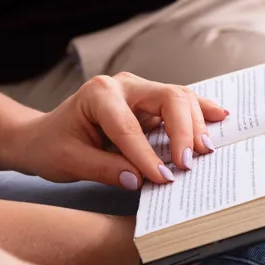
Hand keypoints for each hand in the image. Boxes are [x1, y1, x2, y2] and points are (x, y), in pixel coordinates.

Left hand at [9, 73, 228, 188]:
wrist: (45, 135)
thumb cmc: (52, 145)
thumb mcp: (68, 162)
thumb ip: (104, 169)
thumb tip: (141, 179)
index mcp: (99, 94)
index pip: (129, 126)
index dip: (146, 154)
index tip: (162, 179)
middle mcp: (124, 85)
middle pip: (167, 98)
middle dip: (182, 130)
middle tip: (188, 163)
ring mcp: (141, 90)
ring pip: (180, 98)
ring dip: (195, 124)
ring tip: (205, 150)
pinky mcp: (152, 102)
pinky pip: (182, 103)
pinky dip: (200, 111)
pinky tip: (219, 116)